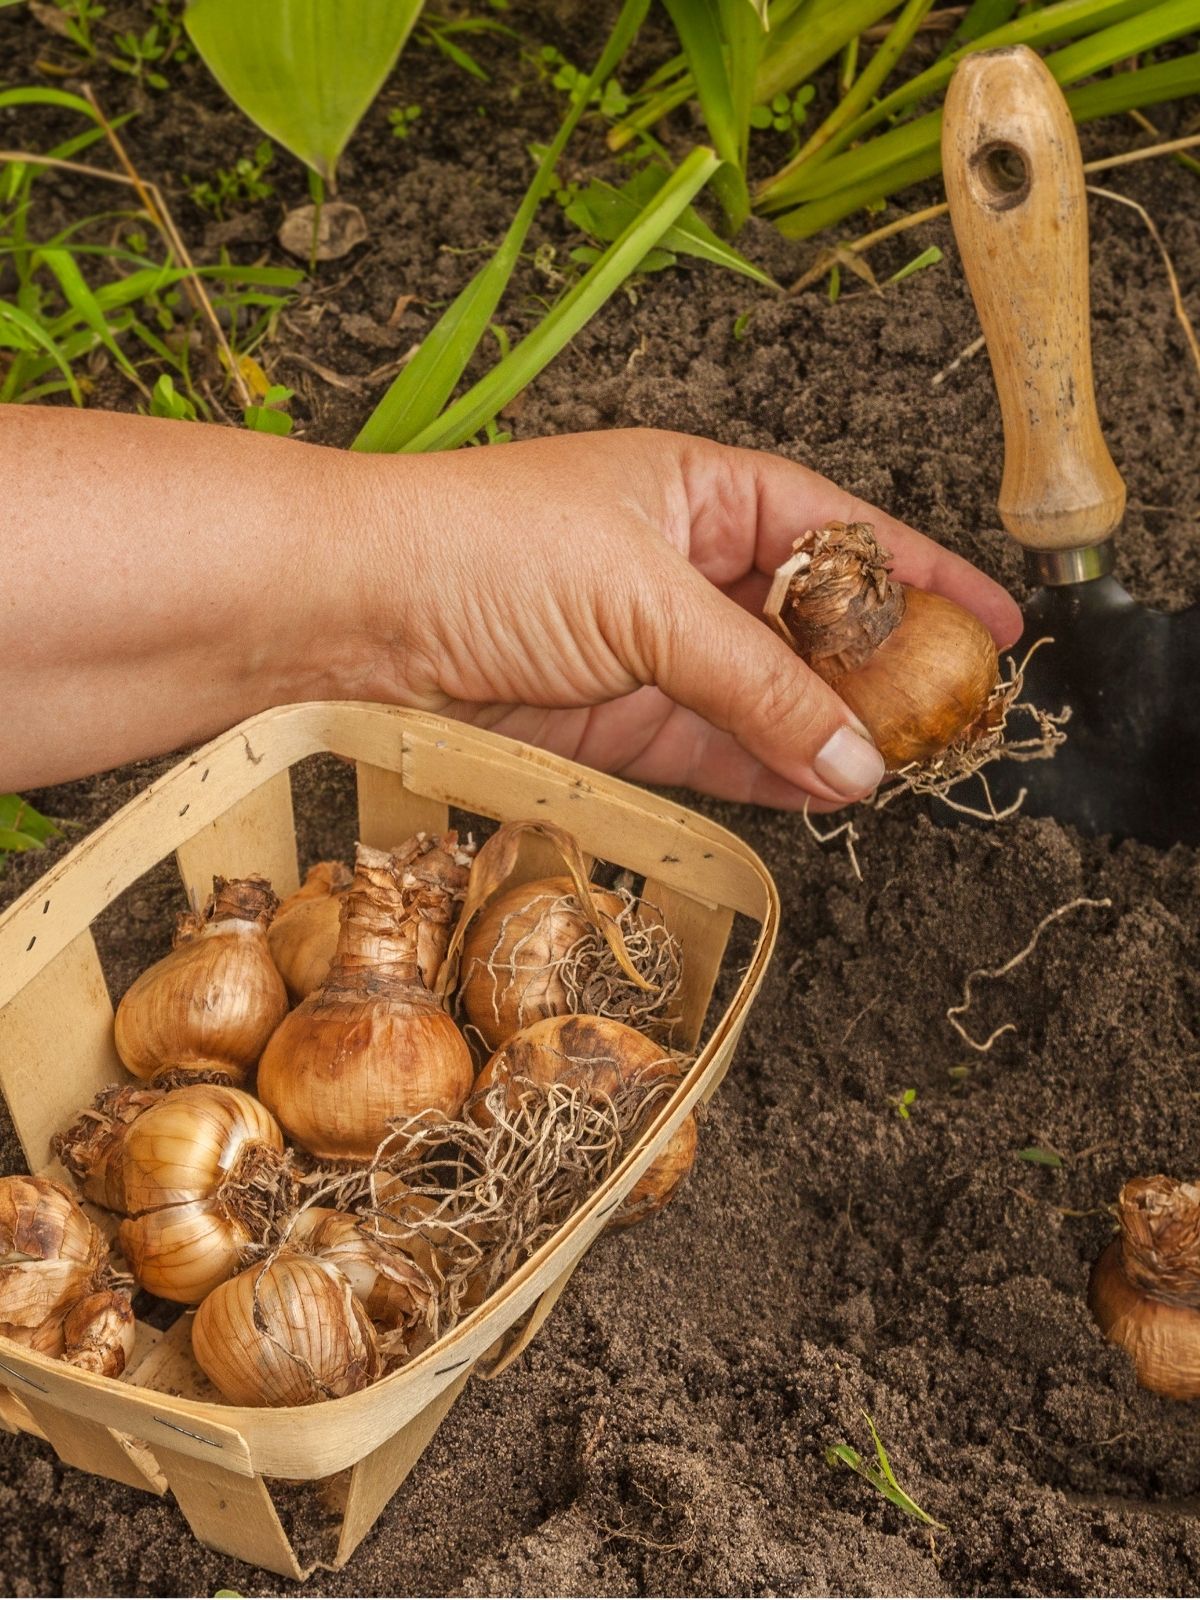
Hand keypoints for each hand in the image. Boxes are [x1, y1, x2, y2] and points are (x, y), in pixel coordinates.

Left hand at [359, 429, 1021, 809]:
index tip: (993, 617)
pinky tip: (830, 789)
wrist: (348, 615)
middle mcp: (680, 567)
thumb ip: (756, 678)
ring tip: (909, 764)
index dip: (920, 569)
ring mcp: (650, 649)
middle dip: (883, 665)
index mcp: (697, 490)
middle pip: (811, 619)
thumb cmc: (482, 549)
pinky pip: (717, 749)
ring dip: (832, 731)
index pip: (836, 529)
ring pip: (768, 694)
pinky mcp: (615, 719)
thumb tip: (856, 752)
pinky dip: (771, 771)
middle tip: (957, 712)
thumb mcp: (643, 594)